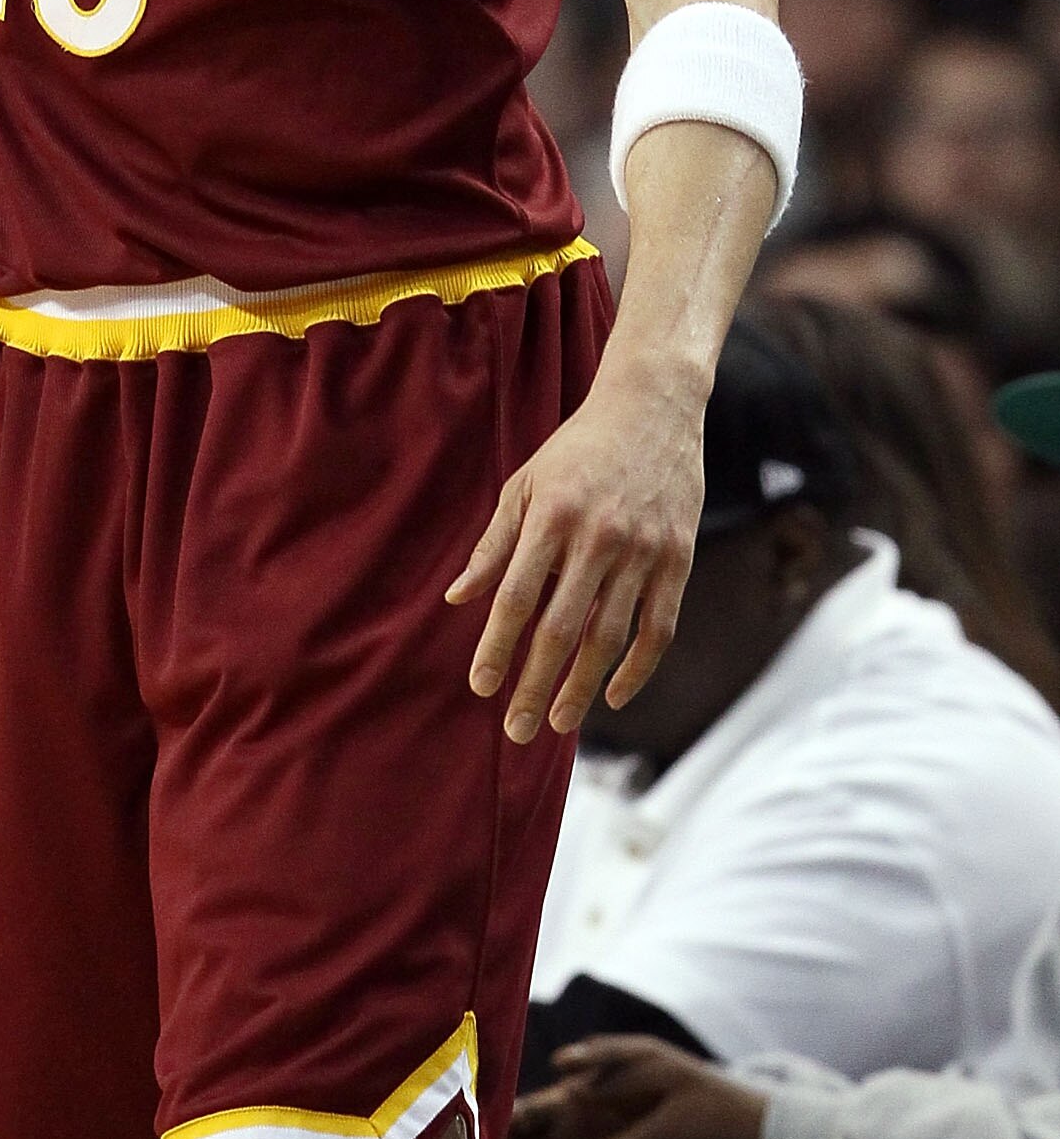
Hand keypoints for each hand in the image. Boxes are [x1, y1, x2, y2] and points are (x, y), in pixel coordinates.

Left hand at [447, 363, 702, 740]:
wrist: (652, 409)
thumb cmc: (577, 449)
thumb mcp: (525, 484)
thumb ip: (494, 544)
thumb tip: (459, 599)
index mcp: (552, 516)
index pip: (518, 597)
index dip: (498, 647)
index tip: (481, 687)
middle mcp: (598, 537)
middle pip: (561, 629)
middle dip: (536, 685)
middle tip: (517, 730)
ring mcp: (643, 551)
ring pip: (609, 638)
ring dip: (583, 688)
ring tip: (558, 723)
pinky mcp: (678, 559)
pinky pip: (657, 629)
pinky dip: (637, 669)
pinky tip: (613, 696)